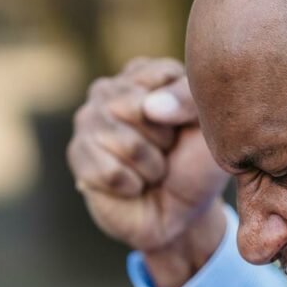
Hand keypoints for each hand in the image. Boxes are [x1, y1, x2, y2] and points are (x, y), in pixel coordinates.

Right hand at [67, 57, 228, 286]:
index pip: (163, 76)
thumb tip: (148, 107)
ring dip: (150, 167)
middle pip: (139, 108)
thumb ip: (188, 99)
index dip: (183, 111)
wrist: (180, 212)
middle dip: (163, 140)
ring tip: (151, 170)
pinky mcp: (78, 154)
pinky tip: (132, 186)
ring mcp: (88, 121)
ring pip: (126, 142)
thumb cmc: (195, 164)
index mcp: (143, 74)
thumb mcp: (208, 126)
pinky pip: (110, 171)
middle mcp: (110, 90)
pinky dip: (132, 186)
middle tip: (165, 152)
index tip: (185, 128)